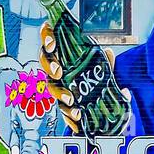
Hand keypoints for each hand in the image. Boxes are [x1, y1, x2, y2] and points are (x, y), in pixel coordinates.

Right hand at [39, 21, 122, 136]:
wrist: (100, 104)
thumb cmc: (93, 74)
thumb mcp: (101, 67)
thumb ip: (104, 61)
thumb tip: (108, 52)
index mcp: (63, 51)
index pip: (50, 38)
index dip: (47, 36)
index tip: (52, 44)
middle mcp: (56, 66)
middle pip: (45, 61)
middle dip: (49, 66)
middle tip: (58, 72)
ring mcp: (58, 85)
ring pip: (51, 86)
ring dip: (59, 93)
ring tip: (70, 99)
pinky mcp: (63, 103)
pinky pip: (61, 108)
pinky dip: (69, 114)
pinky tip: (77, 116)